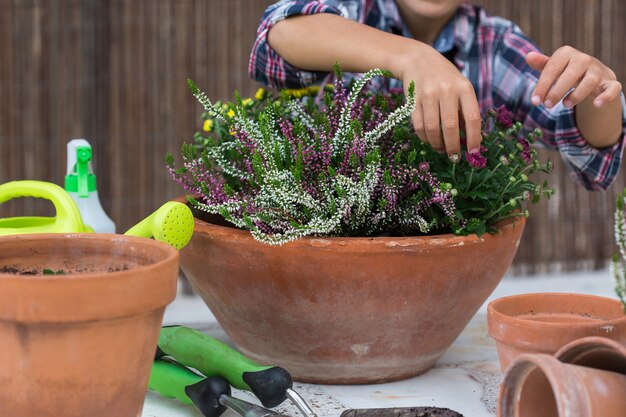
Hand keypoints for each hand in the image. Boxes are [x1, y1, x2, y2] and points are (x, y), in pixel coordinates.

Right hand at [397, 44, 481, 158]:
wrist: (418, 60)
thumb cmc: (445, 78)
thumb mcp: (460, 87)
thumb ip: (465, 110)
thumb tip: (470, 140)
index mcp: (464, 88)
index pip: (473, 118)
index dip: (474, 138)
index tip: (473, 152)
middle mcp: (446, 90)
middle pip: (451, 127)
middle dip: (453, 147)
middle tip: (455, 158)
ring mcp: (428, 95)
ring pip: (433, 129)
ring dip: (437, 144)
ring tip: (441, 149)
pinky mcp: (413, 100)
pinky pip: (419, 126)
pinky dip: (425, 138)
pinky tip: (429, 140)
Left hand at [526, 47, 621, 108]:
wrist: (592, 75)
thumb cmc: (566, 71)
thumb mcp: (553, 67)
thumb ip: (542, 64)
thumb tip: (528, 56)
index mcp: (566, 54)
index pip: (552, 69)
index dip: (542, 86)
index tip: (534, 101)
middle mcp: (583, 60)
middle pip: (570, 74)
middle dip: (557, 91)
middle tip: (547, 105)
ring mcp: (597, 71)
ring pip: (590, 81)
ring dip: (577, 95)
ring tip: (565, 105)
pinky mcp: (610, 82)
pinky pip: (612, 88)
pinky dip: (606, 96)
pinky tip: (597, 104)